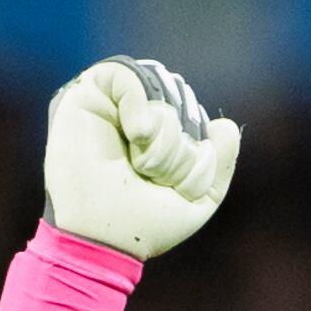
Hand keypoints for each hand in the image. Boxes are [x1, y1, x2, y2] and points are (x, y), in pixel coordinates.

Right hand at [42, 57, 240, 259]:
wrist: (104, 238)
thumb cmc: (145, 224)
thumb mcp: (201, 198)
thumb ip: (220, 163)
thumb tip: (226, 124)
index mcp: (158, 137)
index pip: (192, 114)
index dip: (195, 147)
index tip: (173, 184)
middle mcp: (132, 116)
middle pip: (177, 99)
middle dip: (178, 144)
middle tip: (154, 176)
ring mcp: (109, 105)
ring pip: (156, 87)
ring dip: (162, 131)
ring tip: (143, 163)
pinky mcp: (85, 96)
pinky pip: (125, 72)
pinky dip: (139, 102)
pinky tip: (138, 134)